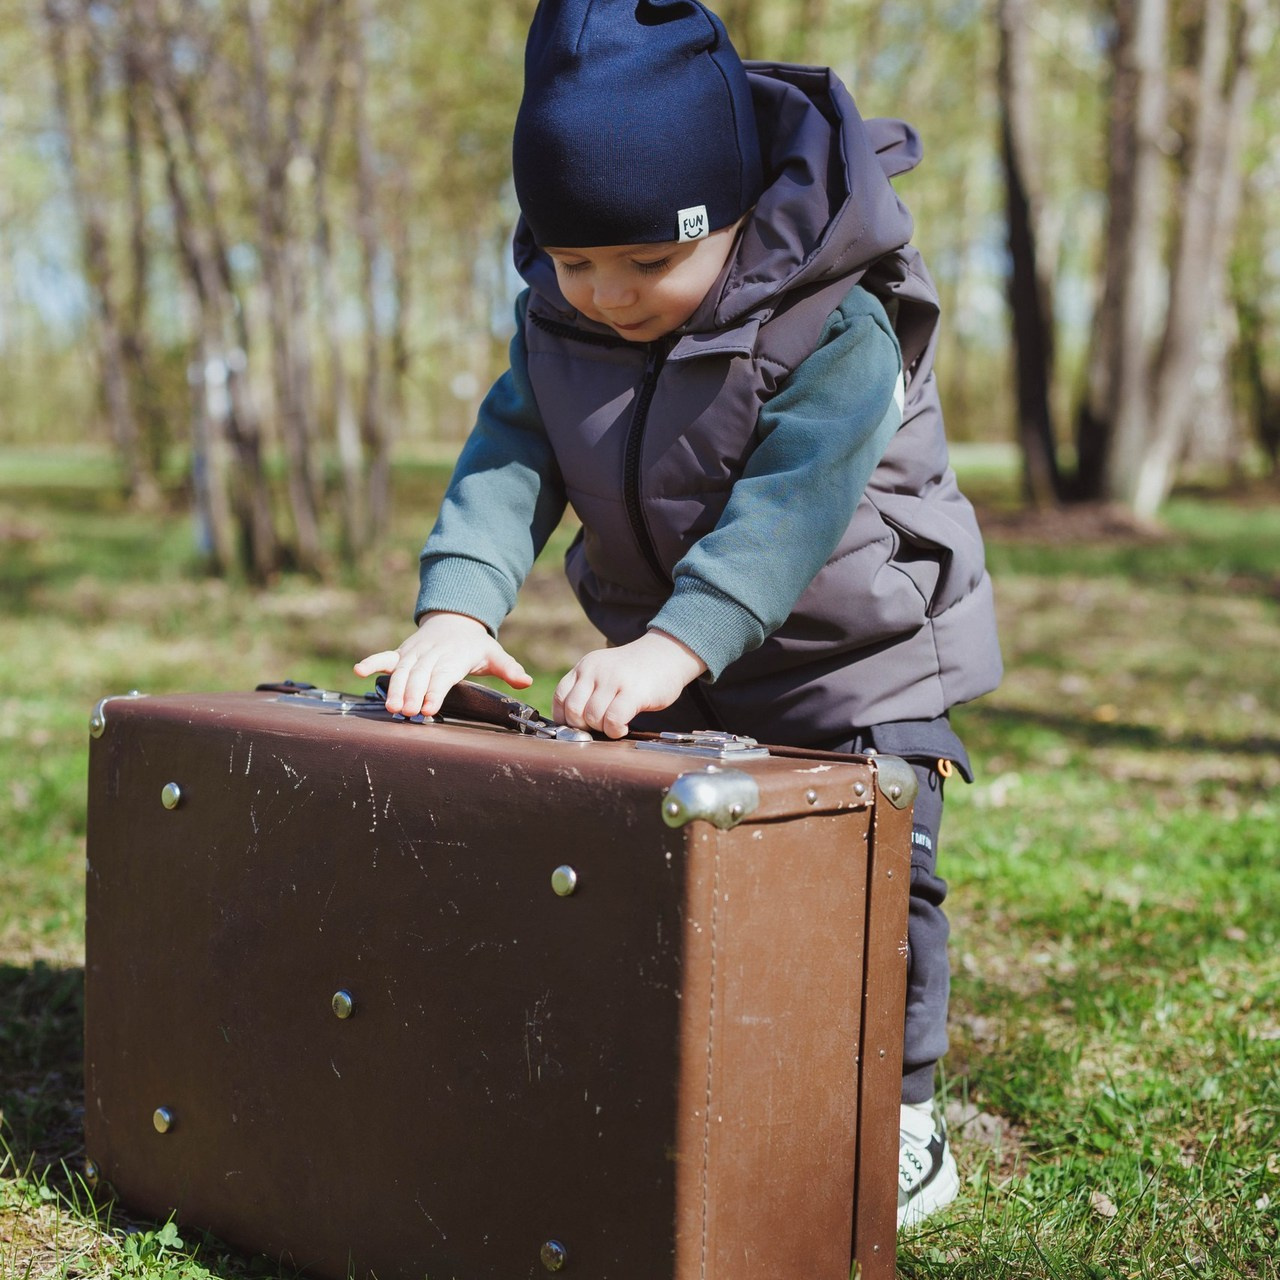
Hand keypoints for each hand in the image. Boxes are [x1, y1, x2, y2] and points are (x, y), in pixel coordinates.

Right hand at [354, 612, 531, 718]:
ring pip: (403, 670)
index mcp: (455, 656)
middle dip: (412, 694)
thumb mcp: (494, 654)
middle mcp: (433, 653)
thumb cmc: (474, 645)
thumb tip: (527, 681)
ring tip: (391, 708)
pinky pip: (385, 657)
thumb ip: (509, 669)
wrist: (455, 620)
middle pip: (420, 675)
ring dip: (395, 688)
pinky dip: (371, 662)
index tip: (428, 708)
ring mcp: (415, 652)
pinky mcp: (402, 653)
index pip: (444, 675)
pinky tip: (358, 671)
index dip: (435, 691)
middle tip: (407, 713)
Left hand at [553, 630, 707, 739]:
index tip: (578, 727)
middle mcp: (595, 671)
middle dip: (583, 726)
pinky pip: (613, 719)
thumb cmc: (635, 672)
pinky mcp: (633, 692)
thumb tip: (572, 724)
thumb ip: (587, 690)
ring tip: (614, 725)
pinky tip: (622, 727)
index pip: (560, 696)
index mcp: (585, 666)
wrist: (667, 654)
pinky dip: (614, 730)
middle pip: (573, 710)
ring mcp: (614, 680)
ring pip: (592, 717)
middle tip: (599, 727)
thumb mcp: (604, 671)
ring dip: (601, 729)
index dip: (565, 718)